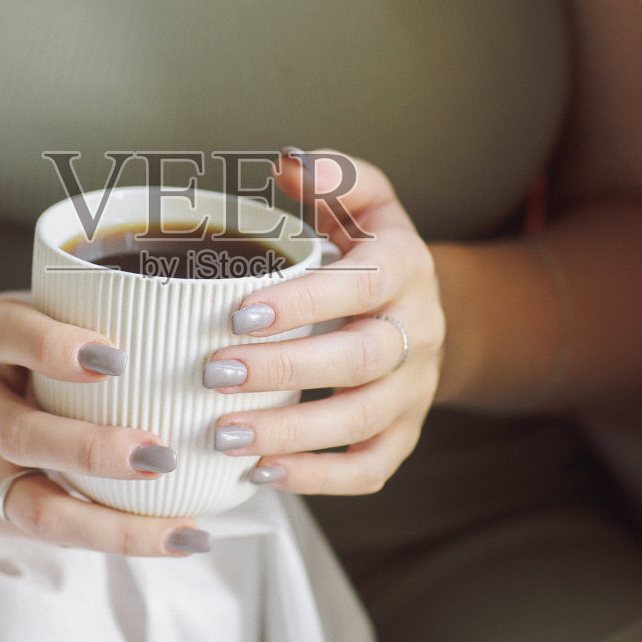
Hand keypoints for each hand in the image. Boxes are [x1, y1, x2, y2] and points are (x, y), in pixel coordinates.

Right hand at [0, 287, 209, 555]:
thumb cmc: (18, 340)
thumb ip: (91, 311)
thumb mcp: (36, 306)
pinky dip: (113, 538)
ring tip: (183, 531)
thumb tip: (194, 320)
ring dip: (114, 524)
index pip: (7, 335)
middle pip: (18, 436)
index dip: (54, 347)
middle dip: (92, 451)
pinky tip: (171, 537)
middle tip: (162, 455)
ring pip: (34, 508)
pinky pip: (51, 533)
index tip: (116, 358)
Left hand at [203, 151, 444, 494]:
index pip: (359, 286)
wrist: (427, 313)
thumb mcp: (368, 204)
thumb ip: (334, 178)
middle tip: (214, 372)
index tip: (238, 312)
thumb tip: (286, 162)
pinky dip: (318, 479)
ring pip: (360, 422)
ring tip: (224, 435)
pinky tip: (263, 473)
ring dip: (290, 434)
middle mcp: (419, 332)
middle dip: (283, 371)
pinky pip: (370, 468)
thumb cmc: (375, 255)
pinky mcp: (405, 435)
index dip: (302, 303)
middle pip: (357, 361)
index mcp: (404, 269)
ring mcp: (414, 391)